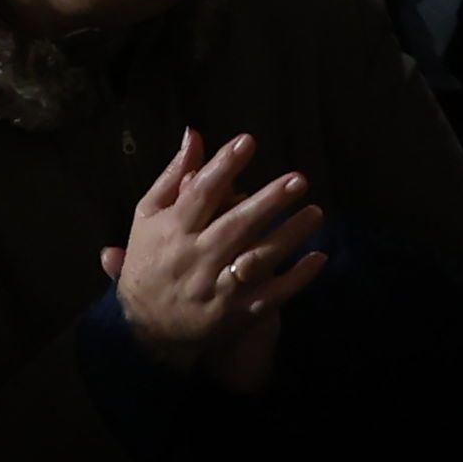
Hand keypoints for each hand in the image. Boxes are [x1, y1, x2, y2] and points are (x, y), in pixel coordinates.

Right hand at [100, 126, 322, 391]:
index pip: (201, 194)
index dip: (223, 166)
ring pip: (258, 260)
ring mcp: (218, 289)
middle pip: (235, 226)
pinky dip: (296, 277)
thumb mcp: (149, 216)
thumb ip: (174, 176)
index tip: (248, 142)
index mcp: (173, 231)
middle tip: (298, 179)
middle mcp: (196, 259)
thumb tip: (194, 134)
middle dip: (268, 202)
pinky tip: (318, 257)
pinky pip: (272, 295)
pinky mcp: (237, 314)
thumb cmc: (150, 260)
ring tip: (316, 212)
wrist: (144, 327)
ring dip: (289, 236)